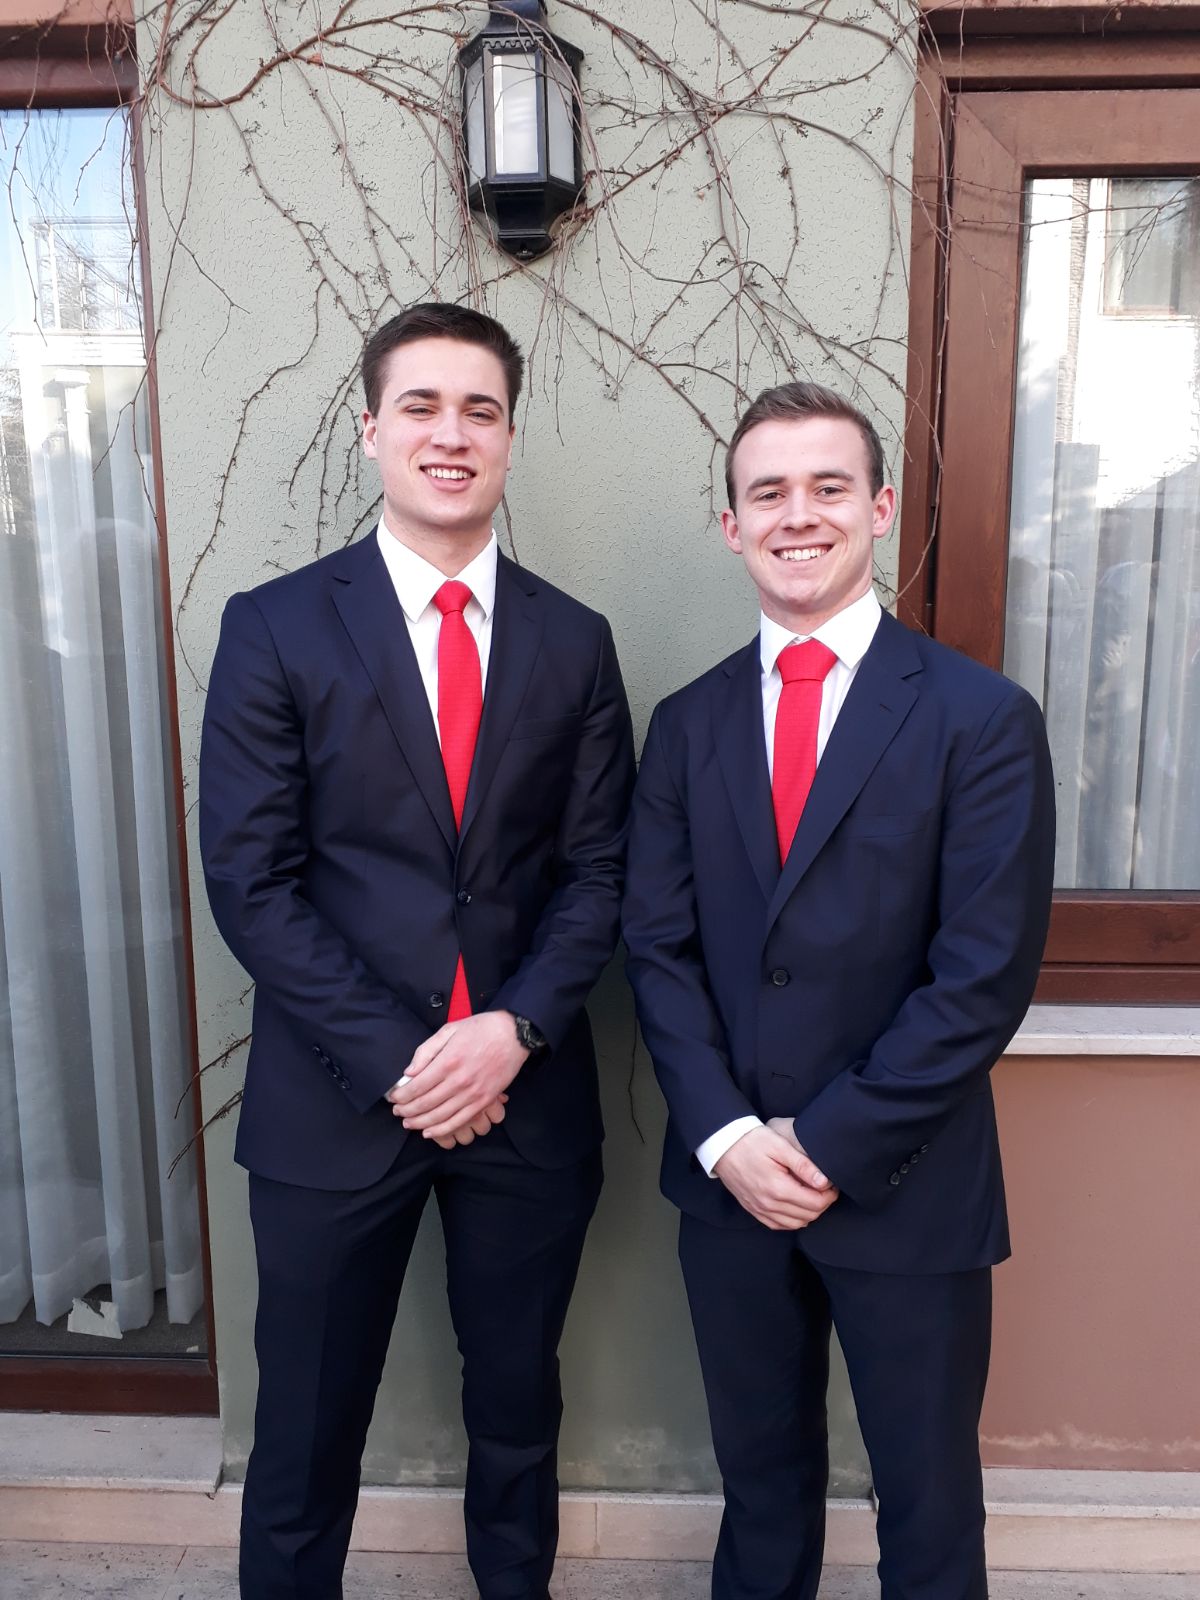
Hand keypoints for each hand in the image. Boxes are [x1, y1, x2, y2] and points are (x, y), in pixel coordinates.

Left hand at [386, 1011, 529, 1141]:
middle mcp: (459, 1080)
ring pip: (440, 1116)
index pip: (416, 1086)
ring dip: (420, 1123)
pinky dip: (442, 1130)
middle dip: (407, 1111)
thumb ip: (426, 1050)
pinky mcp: (484, 1101)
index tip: (393, 1098)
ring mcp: (473, 1093)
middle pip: (425, 1103)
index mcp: (448, 1061)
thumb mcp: (449, 1030)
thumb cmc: (480, 1028)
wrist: (514, 1034)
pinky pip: (460, 1121)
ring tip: (408, 1123)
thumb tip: (409, 1072)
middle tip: (397, 1112)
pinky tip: (429, 1132)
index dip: (401, 1096)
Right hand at [713, 1125, 838, 1230]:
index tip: (832, 1183)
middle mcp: (768, 1204)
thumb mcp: (779, 1145)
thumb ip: (803, 1165)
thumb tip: (824, 1181)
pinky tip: (795, 1206)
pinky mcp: (753, 1209)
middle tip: (826, 1188)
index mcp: (778, 1188)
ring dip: (809, 1213)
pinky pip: (778, 1225)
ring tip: (812, 1195)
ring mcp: (759, 1209)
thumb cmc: (751, 1141)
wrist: (722, 1145)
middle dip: (822, 1203)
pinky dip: (792, 1220)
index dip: (829, 1195)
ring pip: (795, 1224)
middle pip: (808, 1215)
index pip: (815, 1203)